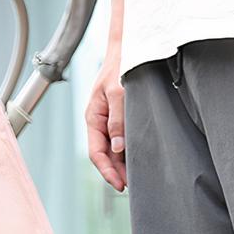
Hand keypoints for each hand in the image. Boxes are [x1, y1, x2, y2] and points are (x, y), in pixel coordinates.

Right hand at [86, 46, 126, 191]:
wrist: (128, 46)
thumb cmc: (120, 64)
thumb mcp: (118, 92)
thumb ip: (118, 120)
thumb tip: (118, 147)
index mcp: (93, 116)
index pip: (96, 152)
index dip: (107, 171)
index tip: (120, 185)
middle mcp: (100, 121)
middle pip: (105, 155)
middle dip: (117, 172)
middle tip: (132, 186)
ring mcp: (110, 119)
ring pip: (114, 150)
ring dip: (123, 164)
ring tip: (137, 177)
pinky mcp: (120, 116)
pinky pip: (122, 140)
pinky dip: (129, 152)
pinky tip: (139, 159)